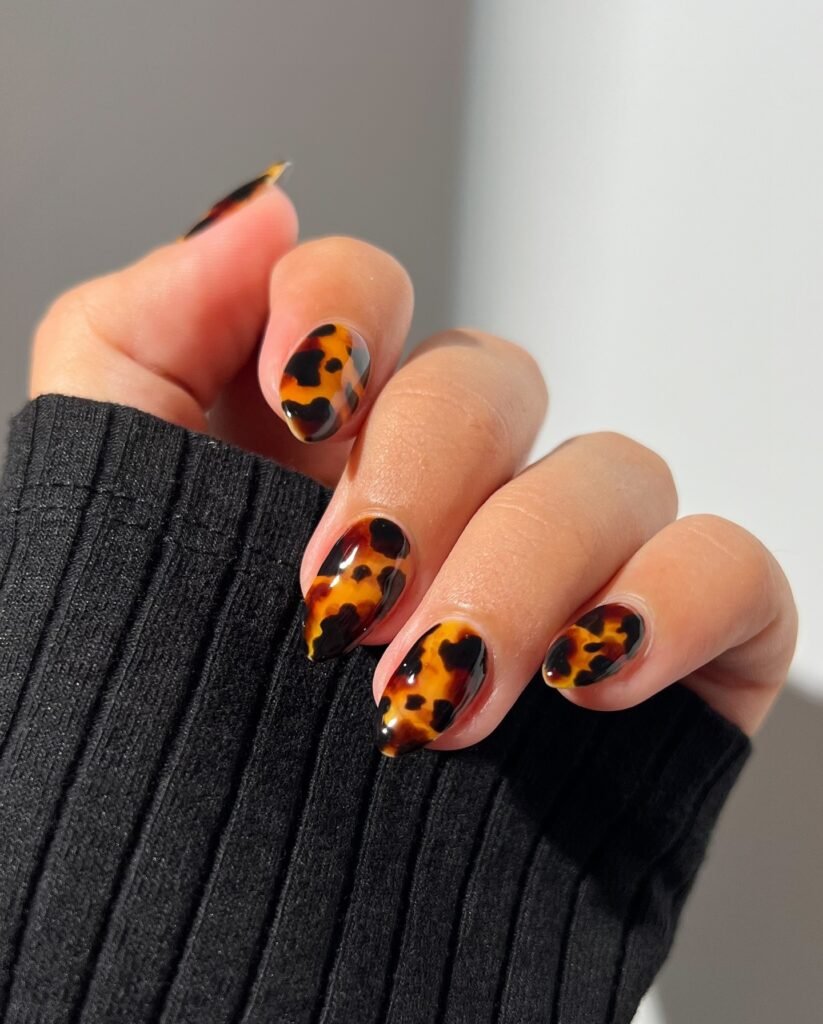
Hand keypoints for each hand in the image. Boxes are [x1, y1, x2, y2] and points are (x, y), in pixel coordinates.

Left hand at [30, 167, 797, 755]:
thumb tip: (257, 215)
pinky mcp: (661, 655)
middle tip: (347, 600)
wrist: (227, 957)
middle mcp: (446, 493)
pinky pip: (727, 568)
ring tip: (435, 694)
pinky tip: (588, 673)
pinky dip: (672, 600)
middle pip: (490, 379)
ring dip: (523, 568)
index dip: (342, 303)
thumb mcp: (101, 516)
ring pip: (610, 469)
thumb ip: (137, 336)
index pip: (363, 291)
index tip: (300, 396)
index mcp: (319, 449)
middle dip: (423, 473)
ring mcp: (561, 571)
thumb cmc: (156, 745)